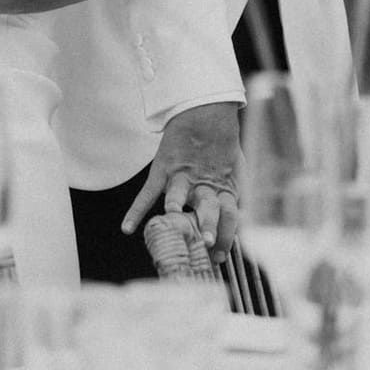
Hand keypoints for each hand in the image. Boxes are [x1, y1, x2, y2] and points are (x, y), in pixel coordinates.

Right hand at [121, 103, 241, 257]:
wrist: (206, 112)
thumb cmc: (222, 145)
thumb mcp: (238, 170)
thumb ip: (237, 195)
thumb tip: (241, 221)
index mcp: (224, 187)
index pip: (228, 216)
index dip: (227, 236)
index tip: (219, 257)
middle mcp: (203, 184)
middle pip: (207, 208)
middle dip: (207, 225)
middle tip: (207, 241)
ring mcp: (182, 176)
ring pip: (179, 195)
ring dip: (177, 207)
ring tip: (174, 215)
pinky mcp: (163, 168)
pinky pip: (148, 191)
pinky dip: (136, 209)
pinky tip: (128, 228)